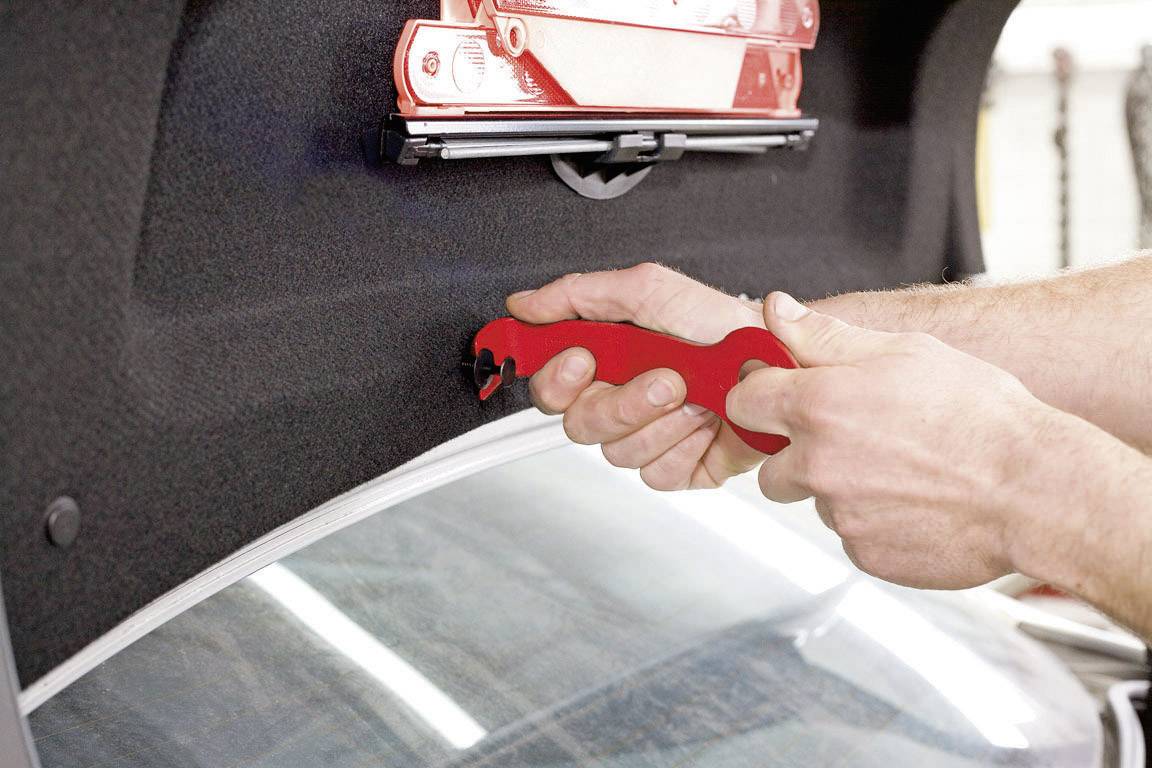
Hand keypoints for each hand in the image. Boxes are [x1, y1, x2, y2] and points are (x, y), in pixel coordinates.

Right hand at [506, 263, 767, 490]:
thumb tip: (526, 304)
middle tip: (665, 376)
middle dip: (623, 401)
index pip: (549, 383)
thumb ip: (580, 294)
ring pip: (617, 452)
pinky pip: (656, 474)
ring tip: (698, 394)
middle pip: (579, 423)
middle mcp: (620, 399)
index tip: (583, 360)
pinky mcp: (677, 467)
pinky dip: (685, 448)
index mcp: (606, 360)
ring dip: (661, 422)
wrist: (784, 363)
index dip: (557, 378)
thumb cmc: (724, 326)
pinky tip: (706, 424)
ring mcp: (648, 436)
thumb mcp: (651, 291)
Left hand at [728, 292, 1052, 588]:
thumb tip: (776, 310)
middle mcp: (817, 464)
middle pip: (770, 466)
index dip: (760, 398)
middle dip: (799, 456)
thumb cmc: (978, 415)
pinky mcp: (863, 553)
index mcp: (818, 405)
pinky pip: (850, 534)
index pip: (743, 401)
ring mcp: (838, 514)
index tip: (779, 400)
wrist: (1033, 490)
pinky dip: (873, 522)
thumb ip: (825, 336)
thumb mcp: (903, 351)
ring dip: (840, 490)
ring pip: (815, 500)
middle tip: (857, 443)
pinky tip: (915, 504)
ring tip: (899, 473)